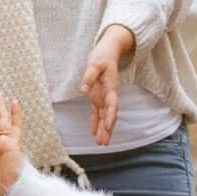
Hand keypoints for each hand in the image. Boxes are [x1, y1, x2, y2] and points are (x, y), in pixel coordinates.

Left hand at [81, 25, 134, 147]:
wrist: (108, 51)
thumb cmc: (103, 56)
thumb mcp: (95, 63)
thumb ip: (90, 76)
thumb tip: (84, 89)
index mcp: (111, 87)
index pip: (112, 105)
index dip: (111, 117)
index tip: (109, 127)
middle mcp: (109, 95)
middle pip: (109, 115)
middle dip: (107, 129)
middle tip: (104, 143)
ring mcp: (104, 96)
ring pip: (104, 116)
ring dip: (103, 130)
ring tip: (101, 143)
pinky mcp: (98, 96)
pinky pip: (97, 112)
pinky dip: (96, 122)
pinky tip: (94, 133)